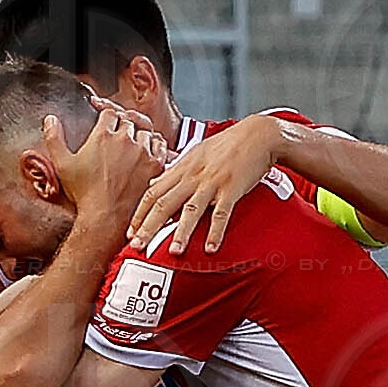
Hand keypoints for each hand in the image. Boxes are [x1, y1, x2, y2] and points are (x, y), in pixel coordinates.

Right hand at [43, 104, 161, 236]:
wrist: (105, 218)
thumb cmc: (83, 194)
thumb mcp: (62, 165)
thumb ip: (54, 138)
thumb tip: (50, 119)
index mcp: (103, 136)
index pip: (110, 112)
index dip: (108, 115)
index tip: (107, 122)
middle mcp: (125, 140)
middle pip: (129, 120)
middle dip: (124, 124)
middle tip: (120, 134)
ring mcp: (143, 152)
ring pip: (146, 131)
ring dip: (140, 134)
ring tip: (134, 143)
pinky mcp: (155, 166)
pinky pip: (161, 145)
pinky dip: (156, 145)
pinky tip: (149, 151)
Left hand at [125, 114, 280, 254]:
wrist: (257, 134)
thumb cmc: (227, 145)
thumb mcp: (195, 153)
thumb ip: (174, 171)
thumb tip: (154, 184)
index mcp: (182, 168)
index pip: (153, 193)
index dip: (140, 214)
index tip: (130, 233)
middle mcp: (193, 176)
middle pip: (165, 203)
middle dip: (149, 227)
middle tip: (138, 247)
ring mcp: (212, 182)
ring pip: (191, 210)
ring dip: (181, 233)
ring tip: (174, 252)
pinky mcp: (232, 188)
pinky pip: (222, 213)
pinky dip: (216, 232)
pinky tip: (210, 248)